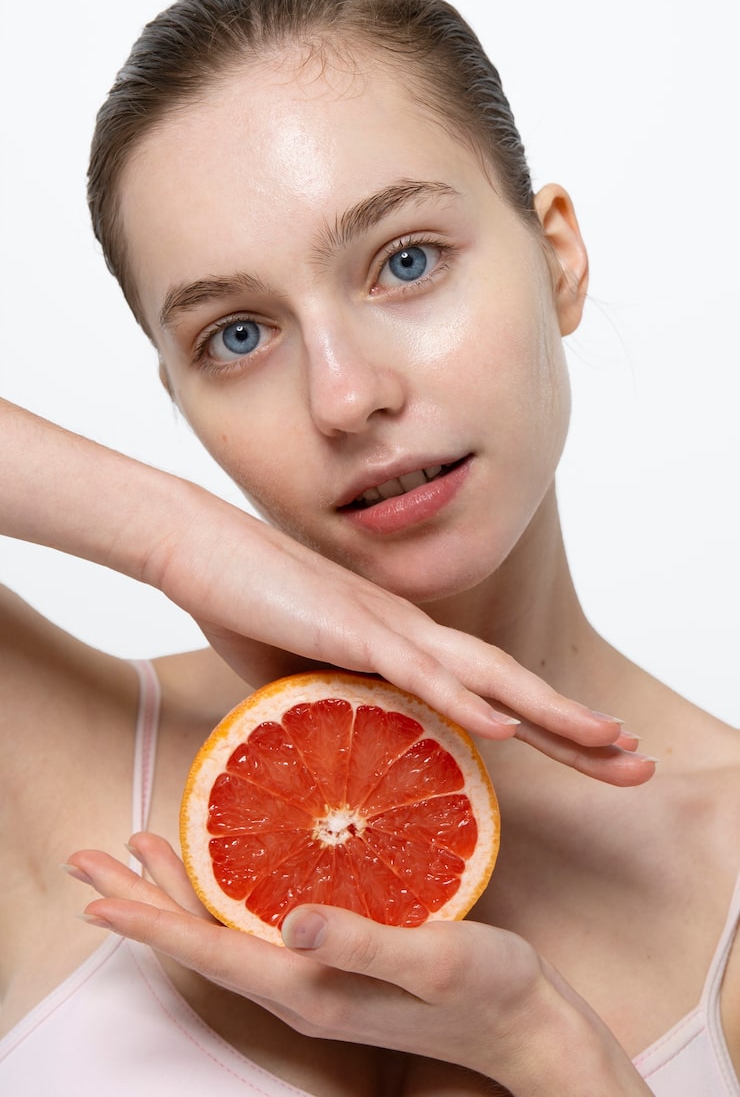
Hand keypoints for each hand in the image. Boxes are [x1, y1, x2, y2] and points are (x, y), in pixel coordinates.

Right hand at [1, 399, 651, 785]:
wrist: (195, 545)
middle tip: (634, 761)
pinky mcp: (350, 626)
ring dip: (549, 713)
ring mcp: (385, 625)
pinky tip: (508, 726)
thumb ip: (331, 714)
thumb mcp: (293, 680)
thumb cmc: (245, 605)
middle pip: (509, 684)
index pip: (486, 692)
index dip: (544, 724)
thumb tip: (343, 763)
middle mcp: (410, 631)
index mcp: (400, 645)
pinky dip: (465, 699)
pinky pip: (418, 669)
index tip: (590, 757)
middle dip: (576, 726)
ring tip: (607, 745)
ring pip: (483, 676)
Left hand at [67, 835, 651, 1094]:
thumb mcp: (434, 958)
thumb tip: (291, 921)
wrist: (526, 1025)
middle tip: (94, 861)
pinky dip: (224, 896)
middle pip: (202, 942)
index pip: (212, 951)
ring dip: (177, 894)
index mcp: (312, 987)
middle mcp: (302, 987)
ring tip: (140, 857)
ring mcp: (318, 978)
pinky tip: (226, 873)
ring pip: (224, 933)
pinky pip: (258, 928)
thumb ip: (363, 942)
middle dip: (144, 902)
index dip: (152, 919)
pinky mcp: (337, 963)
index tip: (98, 894)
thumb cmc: (489, 990)